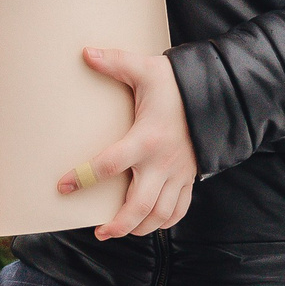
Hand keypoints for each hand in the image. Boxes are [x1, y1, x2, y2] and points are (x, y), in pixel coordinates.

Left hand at [69, 48, 198, 240]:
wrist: (221, 95)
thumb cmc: (178, 83)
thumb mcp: (146, 69)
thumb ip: (115, 62)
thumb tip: (85, 53)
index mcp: (146, 138)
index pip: (109, 164)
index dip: (83, 178)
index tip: (63, 186)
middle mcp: (162, 163)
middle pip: (139, 205)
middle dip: (119, 224)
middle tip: (100, 232)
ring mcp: (178, 173)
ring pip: (160, 214)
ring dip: (140, 228)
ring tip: (119, 232)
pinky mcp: (189, 177)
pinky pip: (179, 209)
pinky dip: (164, 222)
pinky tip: (149, 225)